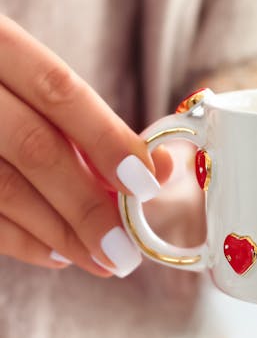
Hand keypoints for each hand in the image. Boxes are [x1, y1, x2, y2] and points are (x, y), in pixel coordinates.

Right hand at [0, 14, 170, 276]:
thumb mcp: (29, 78)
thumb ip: (86, 121)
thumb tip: (160, 169)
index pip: (58, 91)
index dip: (106, 138)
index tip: (147, 183)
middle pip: (34, 146)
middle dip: (87, 205)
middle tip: (126, 249)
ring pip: (3, 188)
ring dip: (59, 232)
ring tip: (101, 259)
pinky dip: (19, 241)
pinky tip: (58, 253)